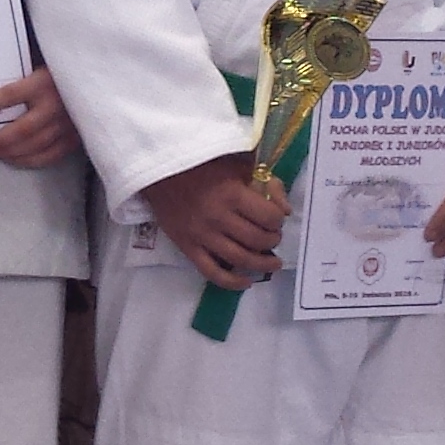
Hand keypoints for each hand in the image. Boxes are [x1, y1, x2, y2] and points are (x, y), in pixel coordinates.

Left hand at [0, 68, 79, 167]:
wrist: (99, 80)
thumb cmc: (64, 70)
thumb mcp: (43, 66)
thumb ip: (22, 76)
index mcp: (44, 83)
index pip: (10, 95)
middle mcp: (55, 106)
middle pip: (19, 130)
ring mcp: (66, 126)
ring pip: (31, 147)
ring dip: (7, 153)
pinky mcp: (75, 139)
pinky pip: (47, 156)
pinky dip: (27, 160)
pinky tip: (13, 158)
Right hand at [143, 155, 288, 289]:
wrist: (159, 170)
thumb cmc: (202, 164)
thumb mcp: (238, 162)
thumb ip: (266, 182)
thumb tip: (285, 209)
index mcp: (232, 194)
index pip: (268, 217)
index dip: (278, 220)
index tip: (277, 218)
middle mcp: (218, 218)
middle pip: (257, 240)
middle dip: (272, 240)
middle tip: (273, 237)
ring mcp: (202, 236)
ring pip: (240, 259)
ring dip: (262, 263)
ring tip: (272, 262)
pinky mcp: (187, 247)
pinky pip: (212, 272)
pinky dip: (232, 282)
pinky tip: (246, 281)